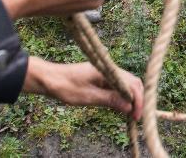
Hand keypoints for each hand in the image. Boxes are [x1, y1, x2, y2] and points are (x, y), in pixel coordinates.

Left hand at [23, 57, 142, 119]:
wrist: (48, 78)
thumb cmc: (66, 87)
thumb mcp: (88, 97)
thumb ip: (110, 100)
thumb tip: (129, 107)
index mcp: (108, 71)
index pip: (131, 84)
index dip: (137, 100)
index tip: (137, 115)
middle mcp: (110, 70)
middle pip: (132, 83)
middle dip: (137, 99)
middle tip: (135, 116)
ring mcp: (106, 73)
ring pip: (125, 85)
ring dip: (129, 98)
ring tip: (129, 114)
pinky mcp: (101, 77)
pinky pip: (116, 86)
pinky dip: (120, 96)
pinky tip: (119, 107)